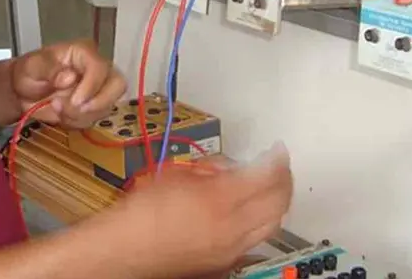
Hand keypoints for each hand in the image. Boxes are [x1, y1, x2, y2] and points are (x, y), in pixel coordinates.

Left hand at [11, 40, 126, 128]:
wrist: (22, 92)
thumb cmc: (29, 72)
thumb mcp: (33, 66)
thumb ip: (49, 69)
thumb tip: (70, 77)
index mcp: (83, 52)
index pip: (100, 67)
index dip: (92, 86)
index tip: (76, 101)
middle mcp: (96, 69)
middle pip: (117, 85)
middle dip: (97, 103)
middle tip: (73, 109)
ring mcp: (97, 89)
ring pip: (107, 106)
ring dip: (81, 115)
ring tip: (58, 108)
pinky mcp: (93, 106)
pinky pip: (94, 119)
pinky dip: (77, 122)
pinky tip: (61, 114)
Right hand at [97, 145, 293, 278]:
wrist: (127, 248)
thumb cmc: (141, 213)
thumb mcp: (176, 175)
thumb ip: (210, 170)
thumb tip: (229, 168)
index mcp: (217, 198)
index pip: (265, 174)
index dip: (276, 159)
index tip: (277, 150)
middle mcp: (231, 226)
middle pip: (278, 201)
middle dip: (284, 180)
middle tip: (280, 167)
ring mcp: (232, 247)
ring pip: (273, 223)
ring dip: (277, 202)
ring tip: (270, 189)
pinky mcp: (226, 261)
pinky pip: (256, 239)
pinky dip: (262, 222)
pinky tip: (253, 214)